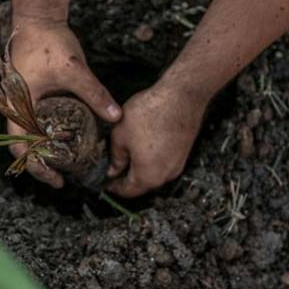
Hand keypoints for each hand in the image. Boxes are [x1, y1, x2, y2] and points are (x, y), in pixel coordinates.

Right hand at [8, 21, 121, 187]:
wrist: (37, 17)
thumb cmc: (48, 42)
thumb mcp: (74, 70)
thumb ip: (95, 94)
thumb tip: (116, 116)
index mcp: (18, 107)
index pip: (21, 148)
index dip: (37, 168)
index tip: (57, 179)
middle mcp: (17, 108)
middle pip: (25, 147)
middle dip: (44, 164)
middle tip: (67, 176)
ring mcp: (23, 101)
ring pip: (31, 134)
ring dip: (47, 150)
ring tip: (70, 161)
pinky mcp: (32, 94)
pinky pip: (37, 120)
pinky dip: (50, 133)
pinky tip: (69, 136)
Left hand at [106, 81, 207, 196]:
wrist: (181, 96)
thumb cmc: (150, 113)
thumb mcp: (120, 135)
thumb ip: (116, 157)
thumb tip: (113, 170)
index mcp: (148, 176)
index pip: (128, 191)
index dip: (113, 188)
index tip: (105, 181)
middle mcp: (166, 175)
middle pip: (142, 185)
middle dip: (127, 178)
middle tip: (113, 167)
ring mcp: (178, 164)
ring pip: (154, 173)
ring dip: (140, 168)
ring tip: (127, 154)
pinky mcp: (183, 152)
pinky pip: (164, 163)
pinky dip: (153, 159)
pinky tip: (144, 145)